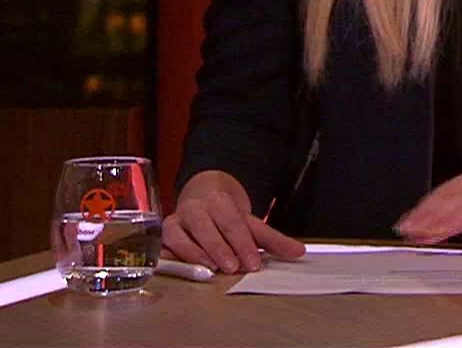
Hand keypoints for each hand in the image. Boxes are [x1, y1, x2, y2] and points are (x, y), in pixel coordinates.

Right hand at [163, 169, 305, 272]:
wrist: (203, 191)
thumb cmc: (227, 214)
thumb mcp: (251, 222)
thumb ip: (273, 240)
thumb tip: (299, 253)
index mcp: (219, 200)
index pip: (232, 222)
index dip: (242, 243)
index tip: (253, 263)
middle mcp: (195, 208)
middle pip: (206, 227)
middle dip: (219, 248)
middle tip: (232, 268)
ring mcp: (177, 220)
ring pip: (179, 235)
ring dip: (193, 253)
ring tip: (209, 270)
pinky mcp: (164, 234)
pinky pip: (163, 245)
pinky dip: (170, 257)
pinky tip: (181, 269)